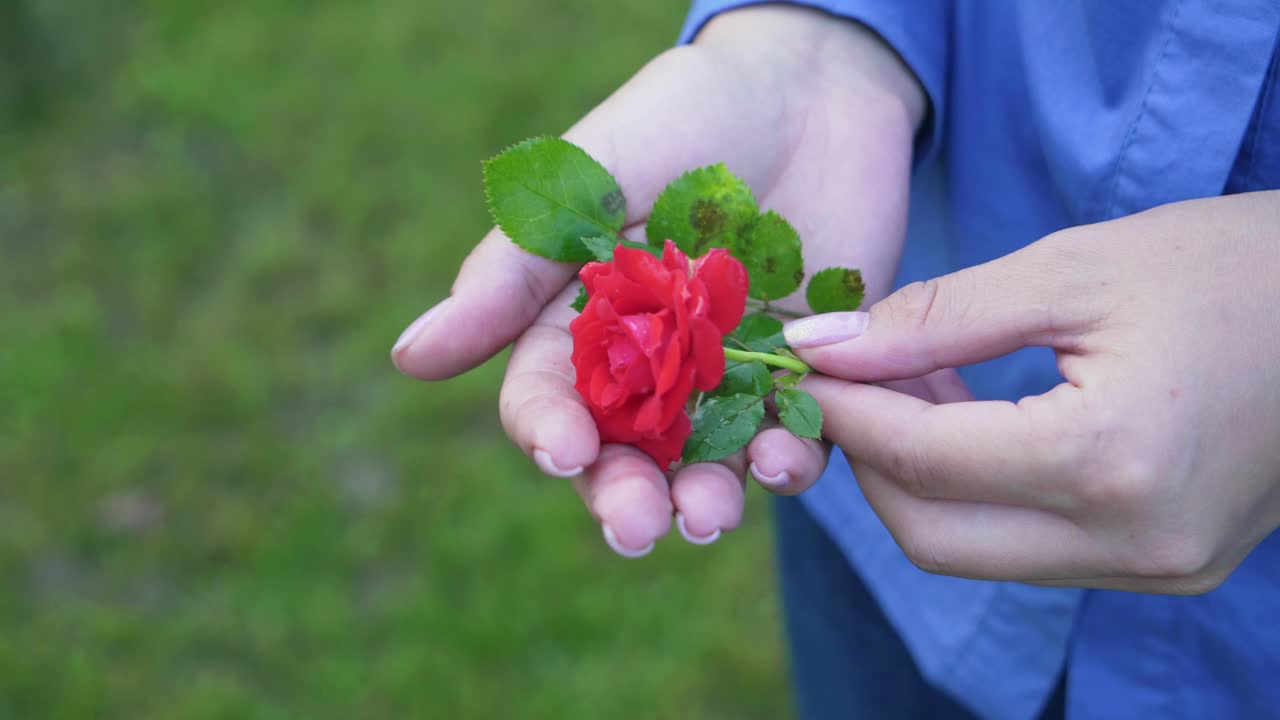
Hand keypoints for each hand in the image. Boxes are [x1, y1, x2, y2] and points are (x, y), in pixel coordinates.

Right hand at [392, 6, 924, 554]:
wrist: (812, 81)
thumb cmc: (685, 115)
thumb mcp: (590, 177)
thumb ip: (510, 272)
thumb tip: (408, 359)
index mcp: (580, 319)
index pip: (548, 396)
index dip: (549, 430)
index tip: (566, 450)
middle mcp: (647, 362)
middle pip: (622, 452)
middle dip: (623, 496)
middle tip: (636, 527)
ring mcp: (725, 374)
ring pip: (703, 462)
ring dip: (703, 499)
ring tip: (710, 515)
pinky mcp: (799, 373)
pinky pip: (791, 435)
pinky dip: (788, 457)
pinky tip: (784, 456)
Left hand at [787, 191, 1279, 592]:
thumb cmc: (1234, 268)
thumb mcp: (1075, 269)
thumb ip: (937, 318)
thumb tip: (824, 349)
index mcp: (1112, 460)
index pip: (921, 460)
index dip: (842, 413)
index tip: (801, 367)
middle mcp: (1134, 542)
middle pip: (931, 536)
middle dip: (869, 460)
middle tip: (853, 380)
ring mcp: (1157, 568)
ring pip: (976, 551)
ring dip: (921, 477)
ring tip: (916, 385)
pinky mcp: (1168, 566)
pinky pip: (1031, 548)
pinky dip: (979, 493)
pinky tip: (973, 418)